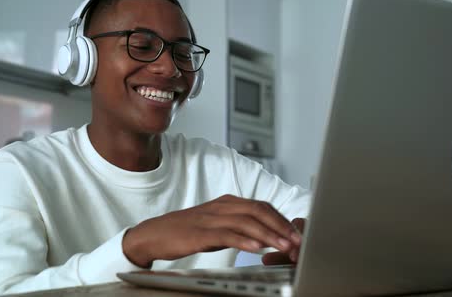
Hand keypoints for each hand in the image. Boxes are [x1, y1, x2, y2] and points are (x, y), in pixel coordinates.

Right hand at [122, 194, 301, 267]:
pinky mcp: (200, 233)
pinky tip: (257, 248)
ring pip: (246, 222)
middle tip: (296, 240)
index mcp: (228, 202)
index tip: (295, 233)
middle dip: (280, 226)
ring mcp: (211, 218)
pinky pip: (226, 235)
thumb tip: (264, 237)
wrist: (155, 234)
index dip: (281, 219)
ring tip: (284, 246)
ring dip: (268, 234)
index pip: (262, 206)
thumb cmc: (187, 231)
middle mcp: (222, 206)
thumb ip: (239, 227)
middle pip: (259, 211)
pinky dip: (244, 241)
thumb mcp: (217, 225)